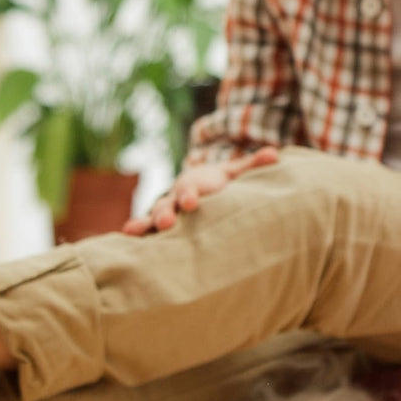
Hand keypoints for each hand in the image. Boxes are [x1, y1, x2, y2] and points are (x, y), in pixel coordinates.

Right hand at [121, 146, 279, 235]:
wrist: (199, 188)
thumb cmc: (219, 184)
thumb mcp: (234, 174)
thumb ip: (252, 165)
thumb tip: (275, 155)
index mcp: (193, 185)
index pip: (190, 189)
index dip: (191, 194)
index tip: (193, 202)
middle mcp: (175, 199)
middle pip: (167, 205)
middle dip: (166, 214)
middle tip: (168, 223)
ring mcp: (165, 214)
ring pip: (152, 219)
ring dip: (145, 225)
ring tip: (134, 232)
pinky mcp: (159, 229)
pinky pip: (146, 233)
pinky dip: (137, 237)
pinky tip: (125, 245)